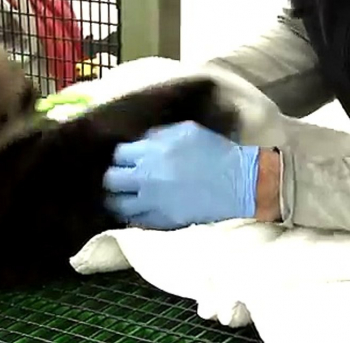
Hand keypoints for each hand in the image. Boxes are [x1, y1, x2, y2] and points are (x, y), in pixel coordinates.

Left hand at [103, 121, 259, 229]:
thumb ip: (157, 135)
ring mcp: (153, 202)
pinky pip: (135, 221)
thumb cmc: (216, 152)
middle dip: (115, 178)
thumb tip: (139, 142)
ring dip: (118, 200)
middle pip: (111, 180)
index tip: (128, 161)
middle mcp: (147, 177)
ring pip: (117, 205)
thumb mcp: (186, 131)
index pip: (118, 155)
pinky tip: (139, 211)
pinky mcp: (163, 221)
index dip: (122, 157)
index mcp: (152, 152)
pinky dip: (134, 216)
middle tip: (123, 180)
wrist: (241, 183)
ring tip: (125, 198)